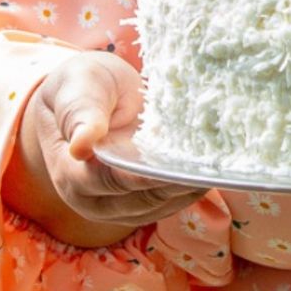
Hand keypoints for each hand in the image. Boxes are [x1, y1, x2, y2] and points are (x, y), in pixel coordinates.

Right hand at [1, 51, 207, 247]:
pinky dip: (192, 186)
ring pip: (161, 204)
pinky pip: (171, 200)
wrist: (91, 95)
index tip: (172, 165)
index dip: (139, 176)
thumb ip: (78, 112)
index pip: (107, 181)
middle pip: (141, 199)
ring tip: (220, 166)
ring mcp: (120, 205)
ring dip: (189, 188)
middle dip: (175, 184)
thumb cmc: (82, 86)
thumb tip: (81, 145)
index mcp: (70, 173)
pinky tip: (213, 167)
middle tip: (211, 166)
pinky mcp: (144, 201)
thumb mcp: (76, 87)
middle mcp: (93, 199)